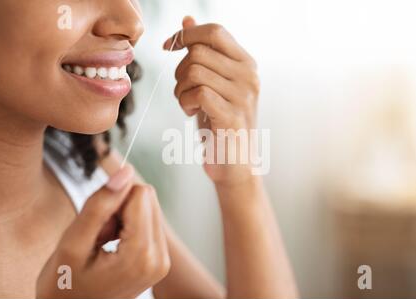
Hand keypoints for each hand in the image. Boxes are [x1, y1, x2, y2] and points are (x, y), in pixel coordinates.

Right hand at [36, 166, 169, 298]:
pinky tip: (111, 247)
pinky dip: (127, 227)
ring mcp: (162, 260)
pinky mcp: (159, 259)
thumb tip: (126, 171)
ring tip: (103, 243)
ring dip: (122, 218)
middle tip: (98, 236)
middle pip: (148, 198)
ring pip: (148, 206)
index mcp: (141, 255)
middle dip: (119, 209)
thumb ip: (100, 203)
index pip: (140, 193)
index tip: (97, 223)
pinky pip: (148, 221)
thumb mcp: (73, 242)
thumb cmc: (65, 285)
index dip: (113, 199)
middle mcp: (160, 258)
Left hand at [164, 17, 260, 185]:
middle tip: (183, 90)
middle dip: (179, 70)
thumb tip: (187, 20)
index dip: (186, 35)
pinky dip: (185, 102)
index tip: (166, 47)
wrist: (235, 162)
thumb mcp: (213, 82)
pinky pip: (197, 93)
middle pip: (199, 52)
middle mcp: (249, 76)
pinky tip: (191, 112)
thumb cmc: (221, 121)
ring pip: (194, 71)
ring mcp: (243, 96)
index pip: (215, 32)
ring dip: (180, 89)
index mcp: (247, 63)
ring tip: (187, 103)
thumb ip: (205, 52)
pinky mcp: (232, 116)